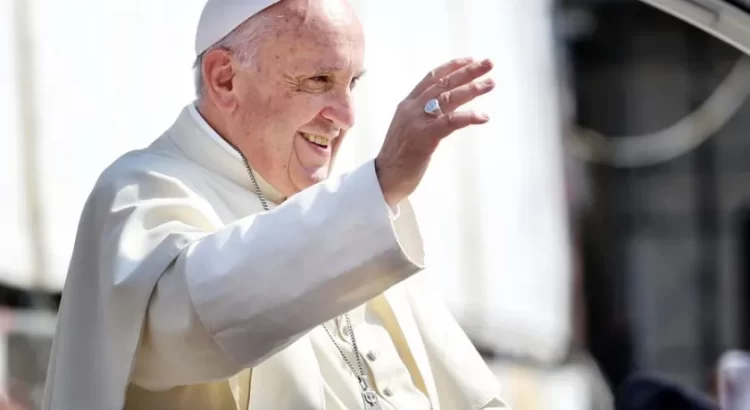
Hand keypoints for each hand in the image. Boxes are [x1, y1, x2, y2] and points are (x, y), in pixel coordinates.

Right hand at [375, 58, 494, 206]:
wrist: (384, 177)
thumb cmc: (399, 156)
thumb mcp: (409, 128)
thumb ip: (423, 115)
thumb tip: (445, 108)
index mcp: (408, 104)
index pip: (432, 77)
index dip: (452, 66)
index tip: (471, 59)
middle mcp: (412, 108)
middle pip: (444, 83)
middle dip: (468, 71)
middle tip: (489, 63)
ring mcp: (417, 122)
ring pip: (448, 98)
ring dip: (472, 89)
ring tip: (490, 83)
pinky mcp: (424, 138)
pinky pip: (450, 122)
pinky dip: (468, 117)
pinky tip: (483, 116)